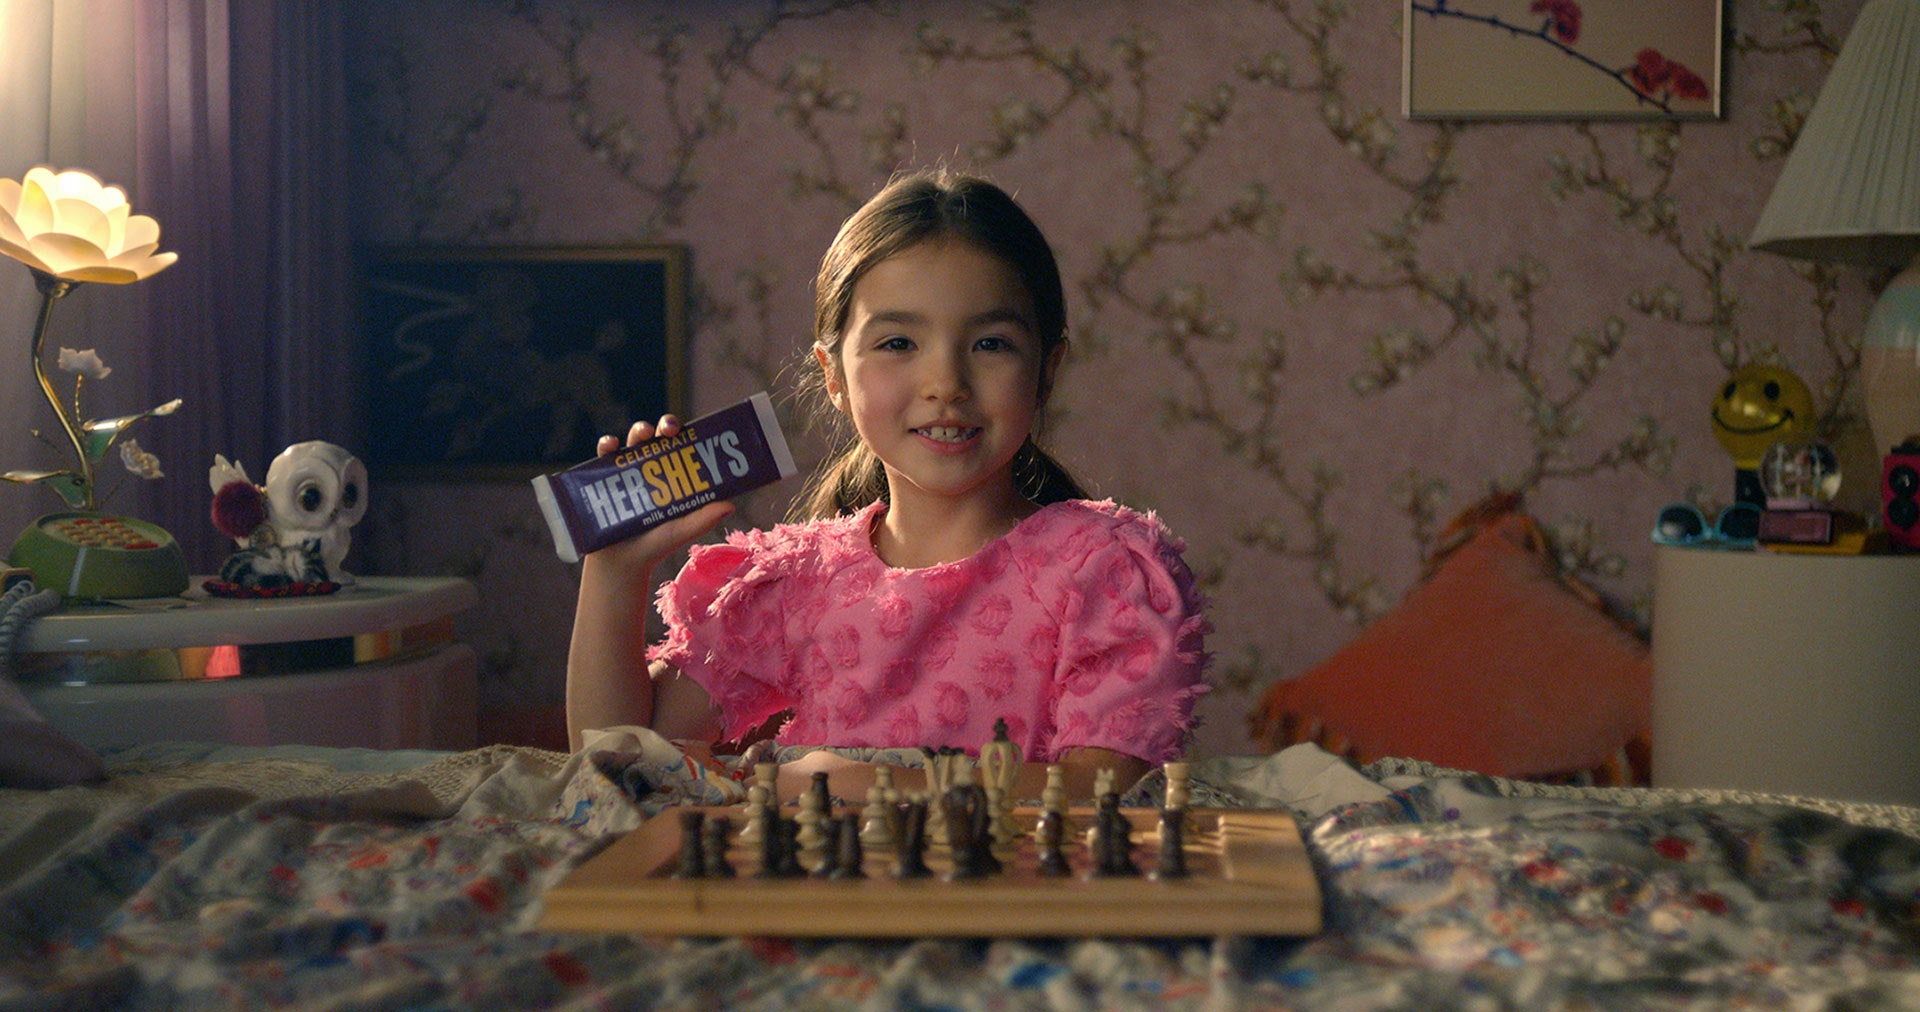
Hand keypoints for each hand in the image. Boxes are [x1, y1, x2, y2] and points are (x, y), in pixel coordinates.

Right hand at [583, 414, 735, 575]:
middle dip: (665, 425)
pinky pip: (604, 455)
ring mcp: (627, 470)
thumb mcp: (682, 530)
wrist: (622, 562)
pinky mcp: (604, 476)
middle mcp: (651, 467)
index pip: (683, 446)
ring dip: (640, 430)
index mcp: (673, 475)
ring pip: (634, 441)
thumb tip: (730, 505)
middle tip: (670, 430)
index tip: (693, 431)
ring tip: (644, 434)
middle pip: (660, 437)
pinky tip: (611, 446)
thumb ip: (703, 519)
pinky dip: (607, 445)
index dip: (689, 435)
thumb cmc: (656, 545)